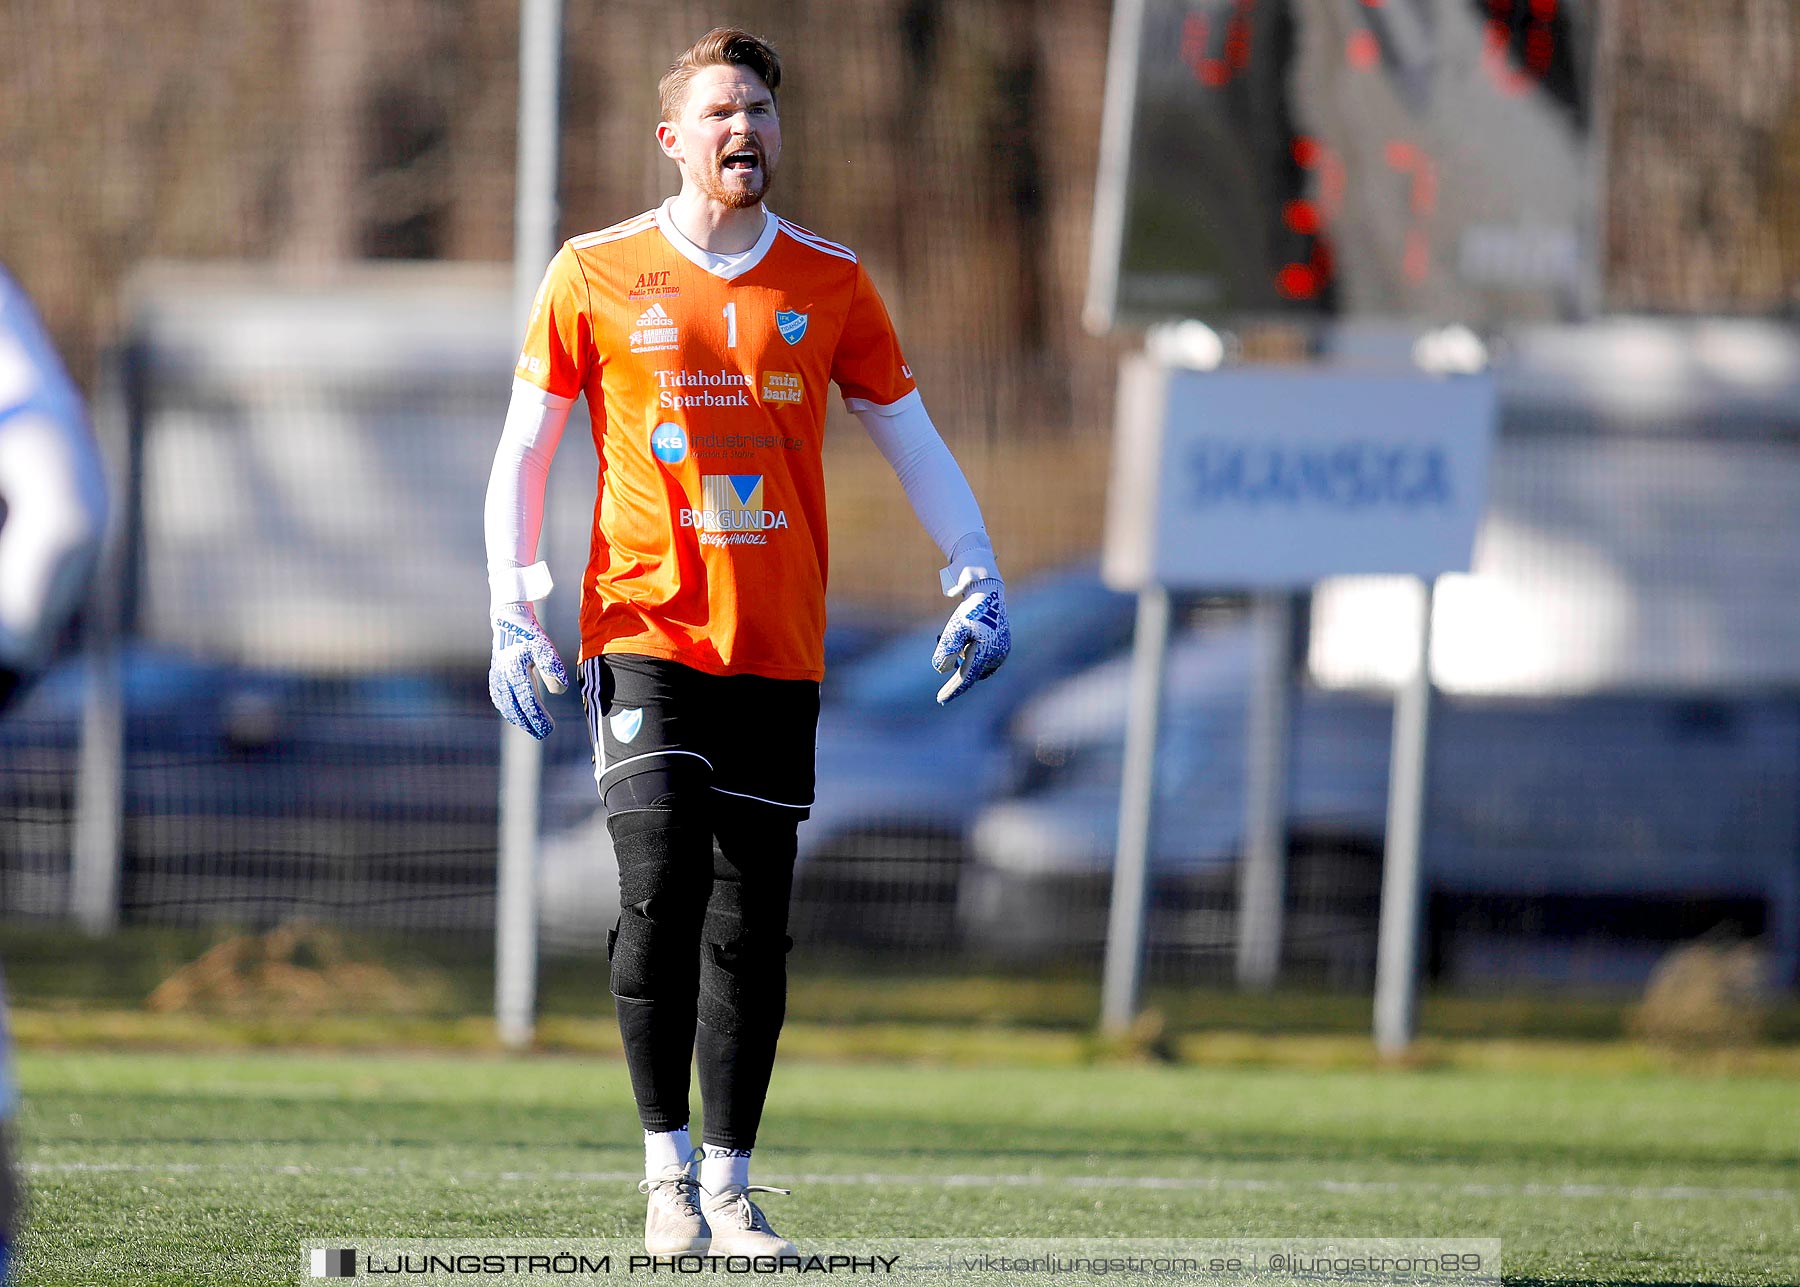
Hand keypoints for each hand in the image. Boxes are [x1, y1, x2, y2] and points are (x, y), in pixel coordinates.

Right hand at [488, 601, 567, 737]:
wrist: (509, 620)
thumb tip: (560, 691)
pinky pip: (499, 698)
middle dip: (529, 723)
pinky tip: (516, 716)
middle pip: (516, 707)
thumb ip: (552, 667)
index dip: (538, 717)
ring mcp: (496, 676)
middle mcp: (502, 676)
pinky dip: (508, 709)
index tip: (549, 729)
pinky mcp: (494, 675)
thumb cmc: (531, 634)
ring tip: (532, 728)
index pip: (527, 701)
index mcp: (515, 670)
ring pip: (505, 705)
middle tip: (543, 734)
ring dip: (518, 719)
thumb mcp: (544, 647)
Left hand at [932, 580, 1009, 704]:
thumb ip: (947, 647)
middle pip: (971, 674)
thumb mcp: (955, 627)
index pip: (966, 677)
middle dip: (955, 677)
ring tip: (955, 640)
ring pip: (977, 667)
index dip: (953, 690)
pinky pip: (984, 661)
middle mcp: (997, 655)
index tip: (940, 700)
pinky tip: (966, 645)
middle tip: (941, 695)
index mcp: (986, 651)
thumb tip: (941, 670)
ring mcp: (1002, 653)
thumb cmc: (970, 610)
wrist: (989, 594)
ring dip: (963, 662)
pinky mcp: (1003, 648)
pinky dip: (972, 658)